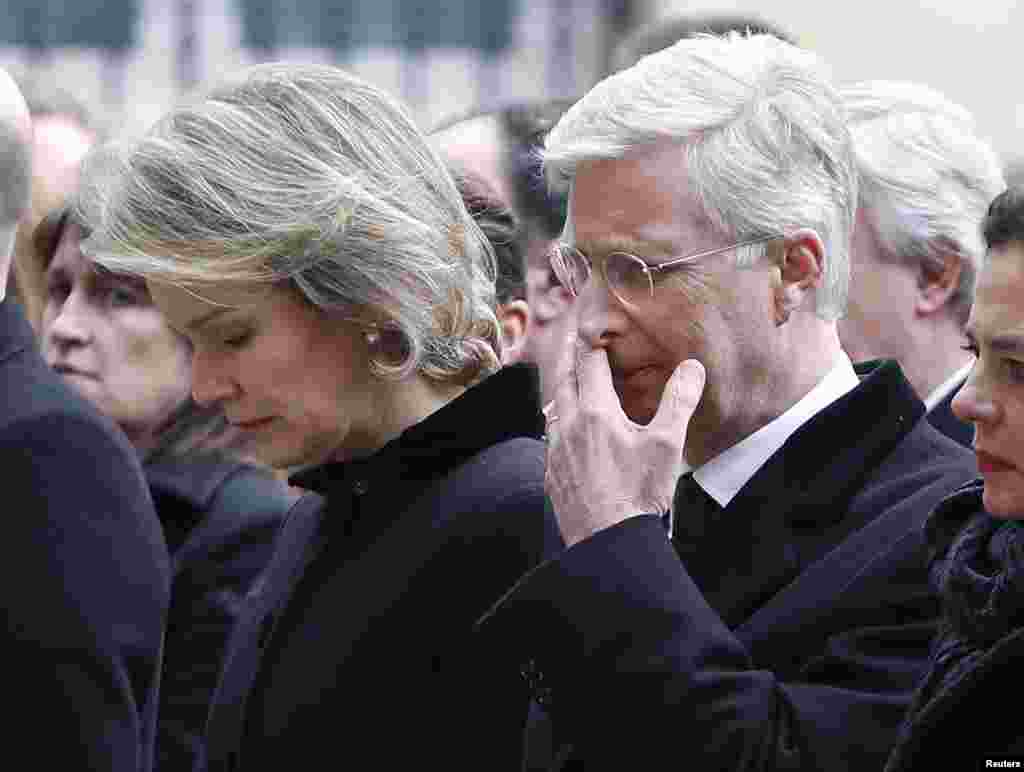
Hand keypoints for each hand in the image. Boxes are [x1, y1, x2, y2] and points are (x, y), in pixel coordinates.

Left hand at [543, 317, 705, 547]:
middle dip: (571, 361)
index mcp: (595, 412)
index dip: (590, 342)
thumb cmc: (638, 493)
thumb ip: (678, 401)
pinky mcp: (552, 475)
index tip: (591, 327)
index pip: (588, 364)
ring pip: (553, 410)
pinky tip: (569, 435)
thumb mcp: (666, 444)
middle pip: (563, 381)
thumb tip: (691, 366)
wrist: (608, 541)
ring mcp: (556, 452)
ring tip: (572, 386)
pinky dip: (559, 426)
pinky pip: (551, 440)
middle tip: (575, 347)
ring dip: (563, 393)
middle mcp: (568, 426)